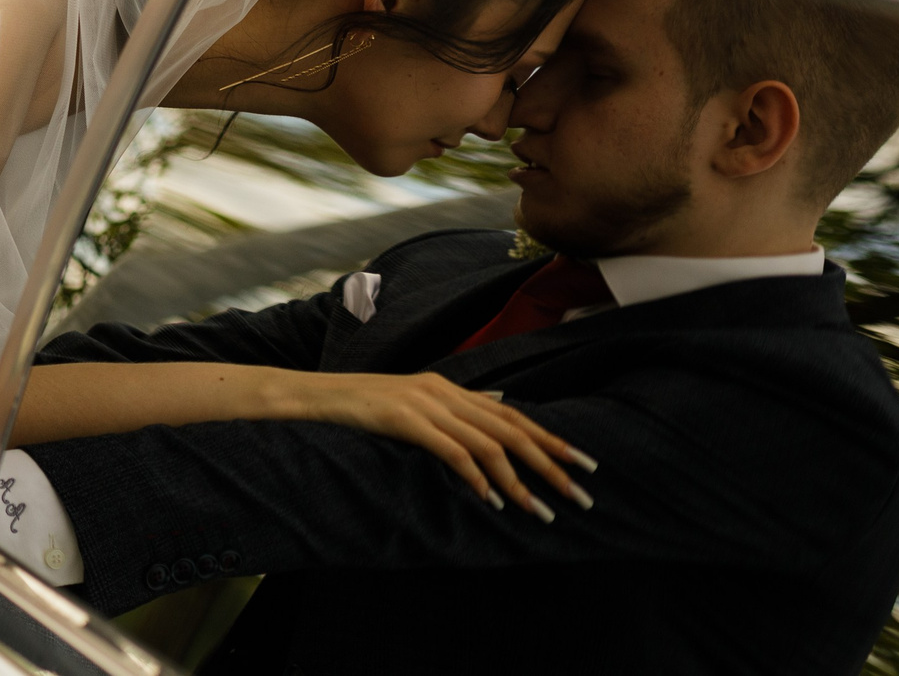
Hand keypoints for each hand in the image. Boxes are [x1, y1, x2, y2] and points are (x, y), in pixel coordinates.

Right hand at [284, 371, 597, 518]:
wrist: (314, 395)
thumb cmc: (362, 404)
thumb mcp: (415, 399)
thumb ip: (458, 404)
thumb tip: (502, 403)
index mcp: (449, 387)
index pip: (513, 414)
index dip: (551, 439)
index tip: (584, 463)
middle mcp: (443, 392)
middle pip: (511, 429)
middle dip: (551, 463)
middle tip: (581, 494)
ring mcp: (424, 404)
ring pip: (487, 444)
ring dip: (519, 481)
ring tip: (543, 511)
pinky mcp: (404, 419)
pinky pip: (451, 451)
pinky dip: (476, 476)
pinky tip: (492, 500)